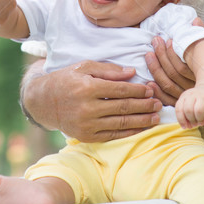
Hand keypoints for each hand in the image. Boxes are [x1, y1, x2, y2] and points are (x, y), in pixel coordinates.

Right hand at [21, 60, 162, 141]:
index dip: (137, 90)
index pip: (119, 90)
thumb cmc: (66, 79)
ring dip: (141, 120)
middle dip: (144, 105)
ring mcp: (87, 124)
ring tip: (155, 117)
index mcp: (87, 87)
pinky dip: (129, 132)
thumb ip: (108, 70)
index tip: (150, 89)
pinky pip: (113, 135)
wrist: (44, 102)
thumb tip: (131, 72)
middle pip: (123, 107)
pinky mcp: (87, 136)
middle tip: (159, 103)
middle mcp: (87, 108)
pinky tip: (141, 127)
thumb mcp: (84, 67)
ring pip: (121, 123)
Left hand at [145, 35, 194, 106]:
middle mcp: (197, 88)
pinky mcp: (187, 103)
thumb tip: (196, 21)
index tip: (167, 40)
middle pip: (172, 74)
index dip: (171, 53)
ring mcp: (191, 97)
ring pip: (168, 86)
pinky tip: (149, 82)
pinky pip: (170, 101)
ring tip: (149, 55)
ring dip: (156, 71)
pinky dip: (158, 93)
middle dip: (161, 56)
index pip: (182, 66)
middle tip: (155, 41)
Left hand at [175, 85, 203, 129]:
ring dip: (199, 120)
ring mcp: (202, 96)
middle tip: (194, 124)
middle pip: (188, 110)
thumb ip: (186, 114)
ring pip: (199, 110)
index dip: (181, 120)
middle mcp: (192, 95)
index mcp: (184, 96)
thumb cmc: (197, 100)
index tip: (184, 127)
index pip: (179, 108)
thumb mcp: (189, 103)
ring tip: (200, 123)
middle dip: (191, 120)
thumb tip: (188, 126)